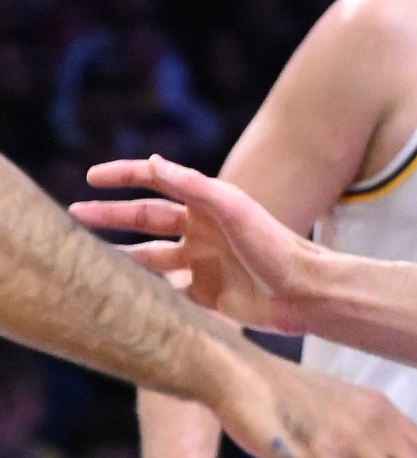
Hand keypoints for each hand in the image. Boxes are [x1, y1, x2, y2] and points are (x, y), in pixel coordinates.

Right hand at [75, 156, 322, 333]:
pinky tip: (117, 296)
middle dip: (111, 216)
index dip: (126, 177)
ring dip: (120, 256)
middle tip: (73, 215)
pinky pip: (164, 293)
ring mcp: (203, 263)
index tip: (92, 176)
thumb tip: (155, 161)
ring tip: (85, 258)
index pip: (160, 183)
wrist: (303, 292)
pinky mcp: (205, 296)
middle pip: (146, 220)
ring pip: (150, 257)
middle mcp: (203, 231)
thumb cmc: (274, 245)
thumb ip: (195, 186)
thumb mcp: (233, 210)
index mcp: (209, 206)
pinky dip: (141, 293)